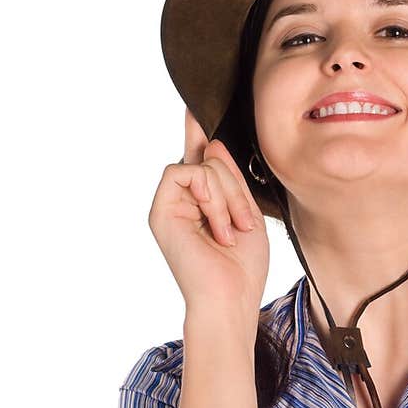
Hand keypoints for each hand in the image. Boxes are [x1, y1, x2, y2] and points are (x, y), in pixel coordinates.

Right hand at [148, 109, 269, 327]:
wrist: (230, 301)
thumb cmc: (242, 270)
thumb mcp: (247, 214)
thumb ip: (231, 179)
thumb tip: (212, 142)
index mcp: (202, 204)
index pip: (199, 159)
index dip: (196, 131)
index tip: (194, 106)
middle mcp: (181, 202)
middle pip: (210, 160)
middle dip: (236, 187)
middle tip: (245, 224)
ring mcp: (169, 206)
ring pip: (201, 165)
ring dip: (228, 196)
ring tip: (232, 231)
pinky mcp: (160, 211)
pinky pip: (187, 173)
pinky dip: (212, 196)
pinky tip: (217, 225)